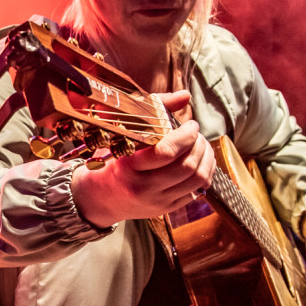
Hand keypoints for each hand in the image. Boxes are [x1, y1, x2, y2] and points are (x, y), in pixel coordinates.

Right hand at [70, 91, 215, 227]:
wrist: (99, 199)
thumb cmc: (110, 160)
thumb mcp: (121, 134)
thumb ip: (154, 110)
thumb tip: (185, 96)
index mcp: (128, 168)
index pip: (166, 152)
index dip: (186, 136)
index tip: (190, 125)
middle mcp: (143, 188)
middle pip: (186, 166)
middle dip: (199, 145)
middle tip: (196, 134)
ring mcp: (157, 201)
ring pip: (197, 180)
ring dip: (206, 158)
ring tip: (201, 146)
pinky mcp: (166, 209)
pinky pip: (197, 191)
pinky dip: (205, 173)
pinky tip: (200, 162)